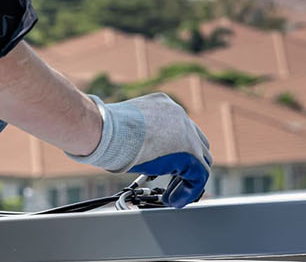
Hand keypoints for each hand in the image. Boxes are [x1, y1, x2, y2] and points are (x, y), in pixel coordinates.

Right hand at [67, 93, 211, 207]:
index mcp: (164, 106)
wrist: (106, 130)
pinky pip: (198, 175)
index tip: (165, 164)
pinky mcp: (189, 153)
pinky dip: (188, 190)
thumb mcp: (125, 128)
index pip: (181, 129)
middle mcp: (179, 116)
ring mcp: (187, 134)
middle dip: (187, 163)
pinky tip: (173, 199)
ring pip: (201, 160)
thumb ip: (137, 136)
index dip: (176, 149)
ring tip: (172, 194)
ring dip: (188, 178)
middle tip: (174, 180)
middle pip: (197, 142)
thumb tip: (131, 152)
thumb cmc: (104, 130)